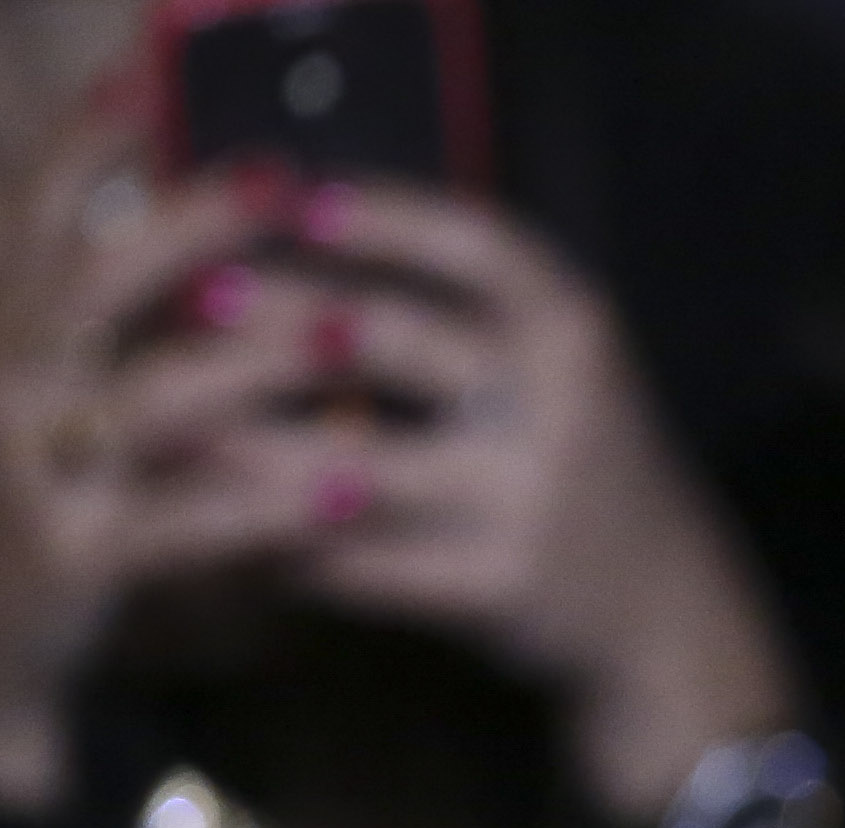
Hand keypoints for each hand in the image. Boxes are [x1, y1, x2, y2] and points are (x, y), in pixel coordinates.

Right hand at [0, 105, 360, 813]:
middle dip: (190, 226)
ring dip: (252, 365)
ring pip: (147, 401)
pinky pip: (175, 523)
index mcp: (2, 331)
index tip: (144, 70)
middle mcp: (5, 386)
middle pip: (94, 282)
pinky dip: (262, 504)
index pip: (34, 212)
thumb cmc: (49, 494)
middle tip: (288, 182)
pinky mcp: (70, 560)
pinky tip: (345, 489)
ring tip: (347, 337)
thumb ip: (117, 321)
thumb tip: (216, 224)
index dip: (88, 140)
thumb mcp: (62, 394)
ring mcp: (31, 473)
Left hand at [254, 183, 797, 813]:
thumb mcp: (560, 367)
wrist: (664, 612)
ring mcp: (529, 502)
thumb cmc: (580, 464)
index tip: (288, 197)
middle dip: (284, 314)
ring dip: (255, 445)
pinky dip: (288, 546)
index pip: (471, 242)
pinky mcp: (498, 587)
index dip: (376, 214)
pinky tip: (228, 525)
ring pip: (359, 463)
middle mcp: (559, 406)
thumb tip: (304, 229)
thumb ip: (465, 308)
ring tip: (180, 425)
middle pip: (395, 339)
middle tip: (197, 298)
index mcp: (574, 330)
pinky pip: (366, 564)